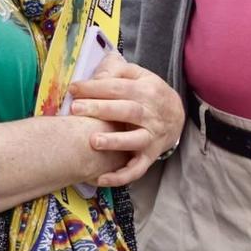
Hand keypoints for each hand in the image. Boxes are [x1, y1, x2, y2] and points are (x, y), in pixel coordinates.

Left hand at [69, 52, 184, 189]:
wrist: (177, 116)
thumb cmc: (150, 93)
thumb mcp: (140, 75)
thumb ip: (119, 71)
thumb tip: (96, 76)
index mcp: (146, 90)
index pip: (119, 87)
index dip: (95, 87)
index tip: (73, 89)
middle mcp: (151, 113)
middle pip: (126, 110)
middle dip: (100, 109)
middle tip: (76, 109)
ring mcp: (151, 136)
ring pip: (134, 140)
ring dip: (114, 142)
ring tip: (92, 141)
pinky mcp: (150, 156)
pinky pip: (137, 169)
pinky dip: (121, 176)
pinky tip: (101, 179)